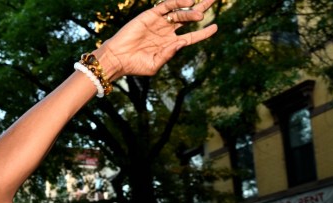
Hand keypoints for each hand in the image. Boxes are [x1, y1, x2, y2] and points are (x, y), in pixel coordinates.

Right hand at [97, 0, 217, 80]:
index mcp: (170, 45)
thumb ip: (168, 55)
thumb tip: (180, 42)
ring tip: (200, 14)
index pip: (191, 37)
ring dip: (191, 12)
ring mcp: (159, 22)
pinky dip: (177, 2)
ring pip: (180, 13)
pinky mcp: (150, 15)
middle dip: (202, 9)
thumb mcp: (154, 65)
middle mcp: (167, 32)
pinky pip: (166, 6)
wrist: (117, 58)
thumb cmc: (134, 66)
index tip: (215, 27)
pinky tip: (188, 1)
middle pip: (189, 18)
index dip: (203, 32)